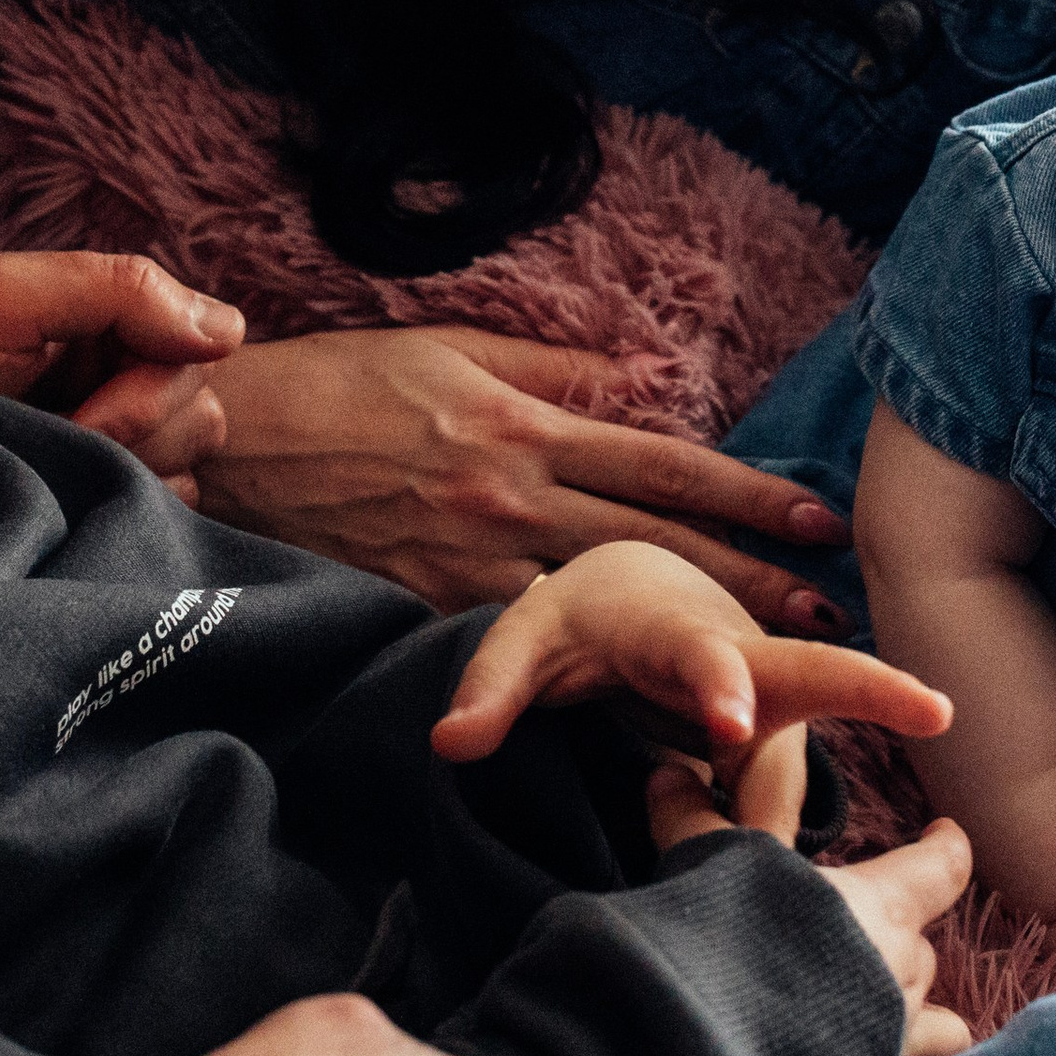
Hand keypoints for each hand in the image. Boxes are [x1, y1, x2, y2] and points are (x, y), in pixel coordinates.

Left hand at [0, 252, 243, 503]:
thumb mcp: (18, 299)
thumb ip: (125, 291)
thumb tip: (229, 332)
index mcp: (122, 325)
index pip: (197, 357)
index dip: (143, 393)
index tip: (76, 409)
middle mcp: (135, 381)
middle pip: (200, 417)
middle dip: (129, 434)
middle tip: (52, 440)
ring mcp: (124, 447)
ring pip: (186, 469)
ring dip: (123, 476)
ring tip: (50, 469)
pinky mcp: (107, 502)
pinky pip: (164, 516)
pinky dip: (123, 516)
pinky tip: (68, 507)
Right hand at [197, 327, 855, 630]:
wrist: (226, 437)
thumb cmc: (336, 382)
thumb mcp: (447, 348)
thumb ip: (543, 364)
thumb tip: (626, 372)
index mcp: (525, 427)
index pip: (663, 467)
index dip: (746, 497)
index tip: (815, 522)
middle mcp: (510, 498)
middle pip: (653, 547)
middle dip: (746, 582)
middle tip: (829, 615)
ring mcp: (467, 562)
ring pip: (601, 610)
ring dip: (684, 638)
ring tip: (761, 674)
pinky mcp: (424, 608)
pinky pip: (517, 649)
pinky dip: (580, 680)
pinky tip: (633, 707)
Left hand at [431, 538, 951, 840]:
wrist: (639, 594)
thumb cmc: (578, 617)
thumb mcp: (526, 639)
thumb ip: (490, 687)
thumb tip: (450, 744)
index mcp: (673, 631)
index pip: (703, 656)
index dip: (719, 688)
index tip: (733, 723)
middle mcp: (745, 662)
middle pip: (795, 720)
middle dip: (867, 702)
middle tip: (899, 749)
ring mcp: (774, 710)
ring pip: (779, 802)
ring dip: (749, 847)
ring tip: (685, 876)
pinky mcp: (782, 751)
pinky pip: (777, 820)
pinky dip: (756, 855)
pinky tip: (738, 895)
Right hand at [648, 769, 972, 1055]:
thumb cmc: (740, 938)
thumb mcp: (710, 860)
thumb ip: (691, 817)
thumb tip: (665, 773)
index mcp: (880, 905)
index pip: (940, 869)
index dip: (945, 848)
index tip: (946, 834)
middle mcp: (899, 971)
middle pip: (921, 945)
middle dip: (898, 935)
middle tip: (861, 925)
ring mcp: (892, 1038)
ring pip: (922, 1011)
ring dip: (897, 998)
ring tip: (868, 998)